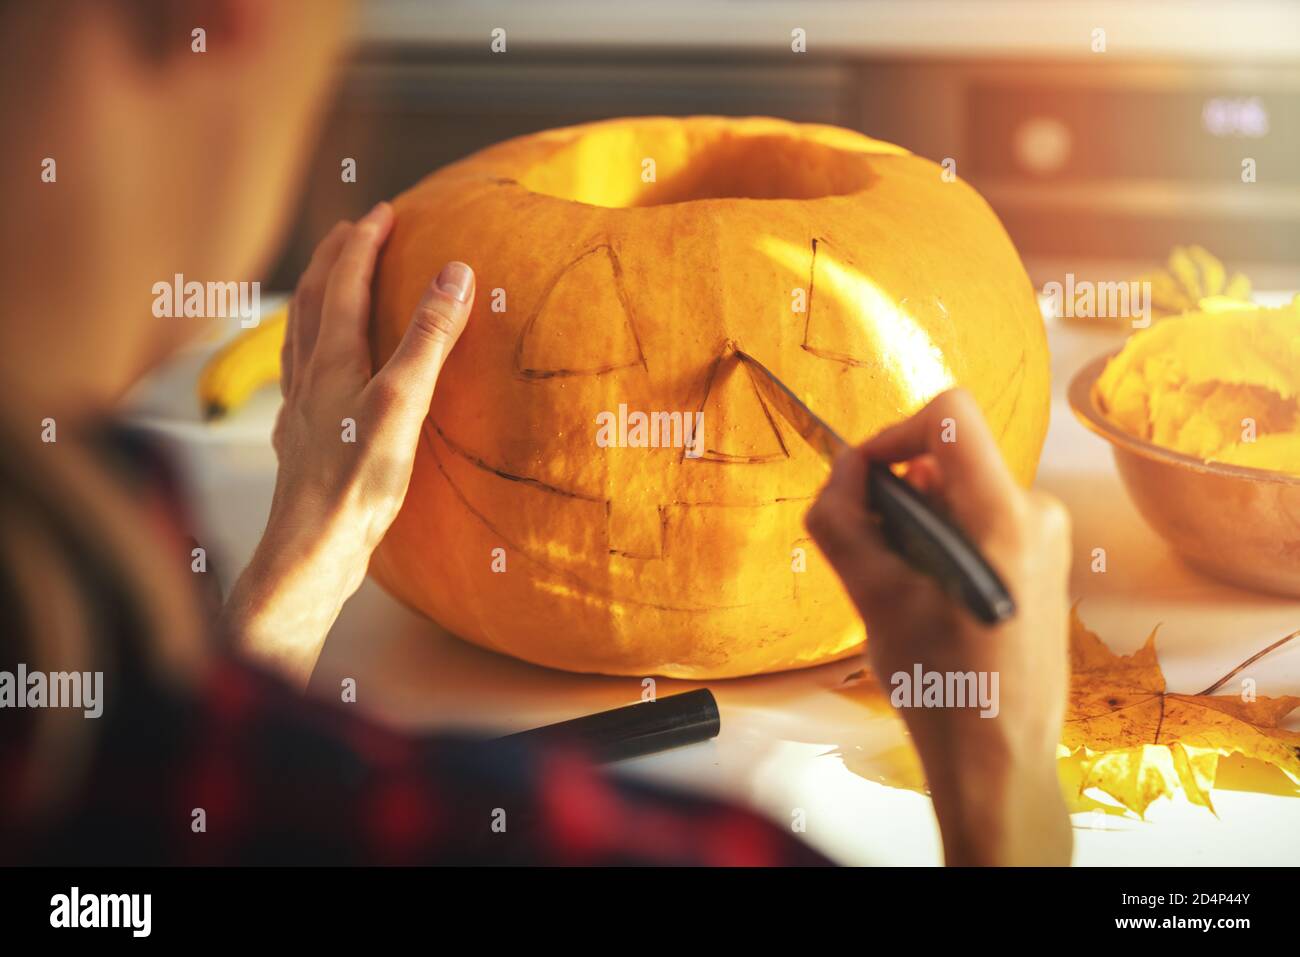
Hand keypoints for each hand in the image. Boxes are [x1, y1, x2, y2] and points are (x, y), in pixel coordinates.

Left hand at [222, 201, 475, 684]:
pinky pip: (300, 377)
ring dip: (317, 300)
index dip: (364, 243)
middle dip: (334, 261)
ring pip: (301, 338)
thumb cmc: (356, 483)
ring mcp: (301, 410)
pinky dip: (310, 352)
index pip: (346, 284)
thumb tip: (454, 273)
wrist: (311, 551)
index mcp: (332, 360)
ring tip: (330, 286)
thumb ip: (427, 338)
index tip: (384, 212)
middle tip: (352, 232)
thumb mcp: (402, 404)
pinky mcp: (303, 442)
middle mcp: (308, 378)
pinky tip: (316, 372)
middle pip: (314, 302)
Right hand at [805, 389, 1072, 865]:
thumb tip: (844, 470)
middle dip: (899, 495)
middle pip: (949, 459)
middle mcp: (1037, 514)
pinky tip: (929, 600)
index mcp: (1003, 516)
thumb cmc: (941, 686)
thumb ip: (843, 520)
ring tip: (902, 590)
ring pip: (959, 494)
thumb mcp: (872, 598)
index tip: (864, 481)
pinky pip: (979, 523)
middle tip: (874, 556)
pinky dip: (941, 544)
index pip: (950, 414)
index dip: (894, 433)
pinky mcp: (1043, 561)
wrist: (999, 758)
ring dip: (917, 525)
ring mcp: (1046, 539)